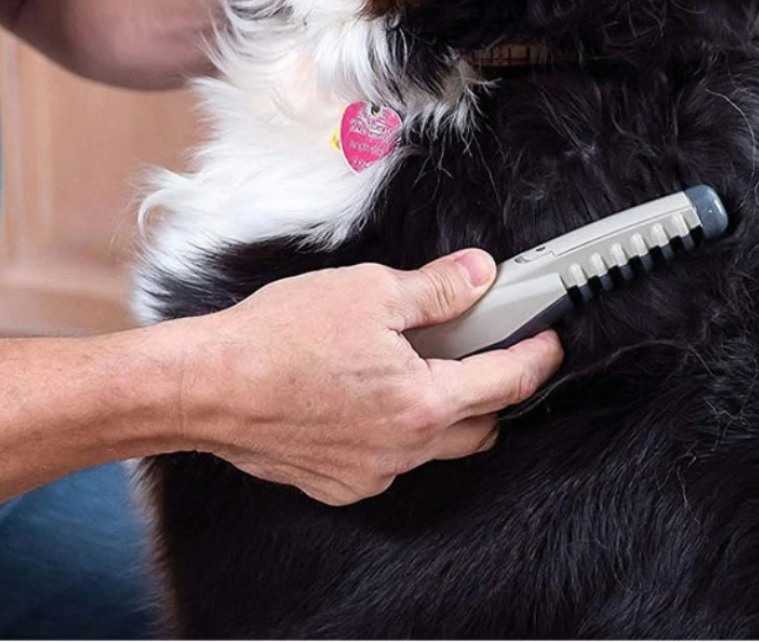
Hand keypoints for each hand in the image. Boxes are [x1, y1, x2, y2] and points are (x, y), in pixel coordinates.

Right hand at [175, 251, 562, 505]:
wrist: (210, 385)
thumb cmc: (279, 338)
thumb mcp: (369, 292)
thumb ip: (436, 288)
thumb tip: (479, 275)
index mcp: (422, 403)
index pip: (507, 383)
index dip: (536, 357)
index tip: (548, 342)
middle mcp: (403, 449)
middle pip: (480, 427)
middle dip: (493, 392)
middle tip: (481, 350)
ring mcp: (370, 472)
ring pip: (432, 446)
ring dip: (439, 411)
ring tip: (410, 365)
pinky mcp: (337, 483)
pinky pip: (387, 460)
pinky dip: (393, 429)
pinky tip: (363, 395)